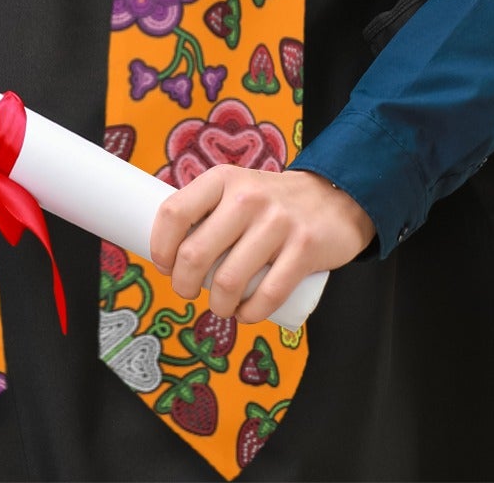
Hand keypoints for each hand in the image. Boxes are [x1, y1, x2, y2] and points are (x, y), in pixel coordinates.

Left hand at [148, 167, 375, 323]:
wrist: (334, 198)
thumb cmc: (270, 202)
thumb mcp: (236, 188)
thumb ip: (207, 209)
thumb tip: (168, 248)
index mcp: (222, 179)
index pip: (174, 212)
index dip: (160, 246)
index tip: (163, 265)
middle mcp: (246, 197)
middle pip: (195, 253)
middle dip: (182, 284)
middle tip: (186, 291)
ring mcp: (277, 223)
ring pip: (229, 281)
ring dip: (217, 305)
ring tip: (219, 306)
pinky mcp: (304, 249)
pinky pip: (268, 295)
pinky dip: (250, 314)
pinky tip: (244, 315)